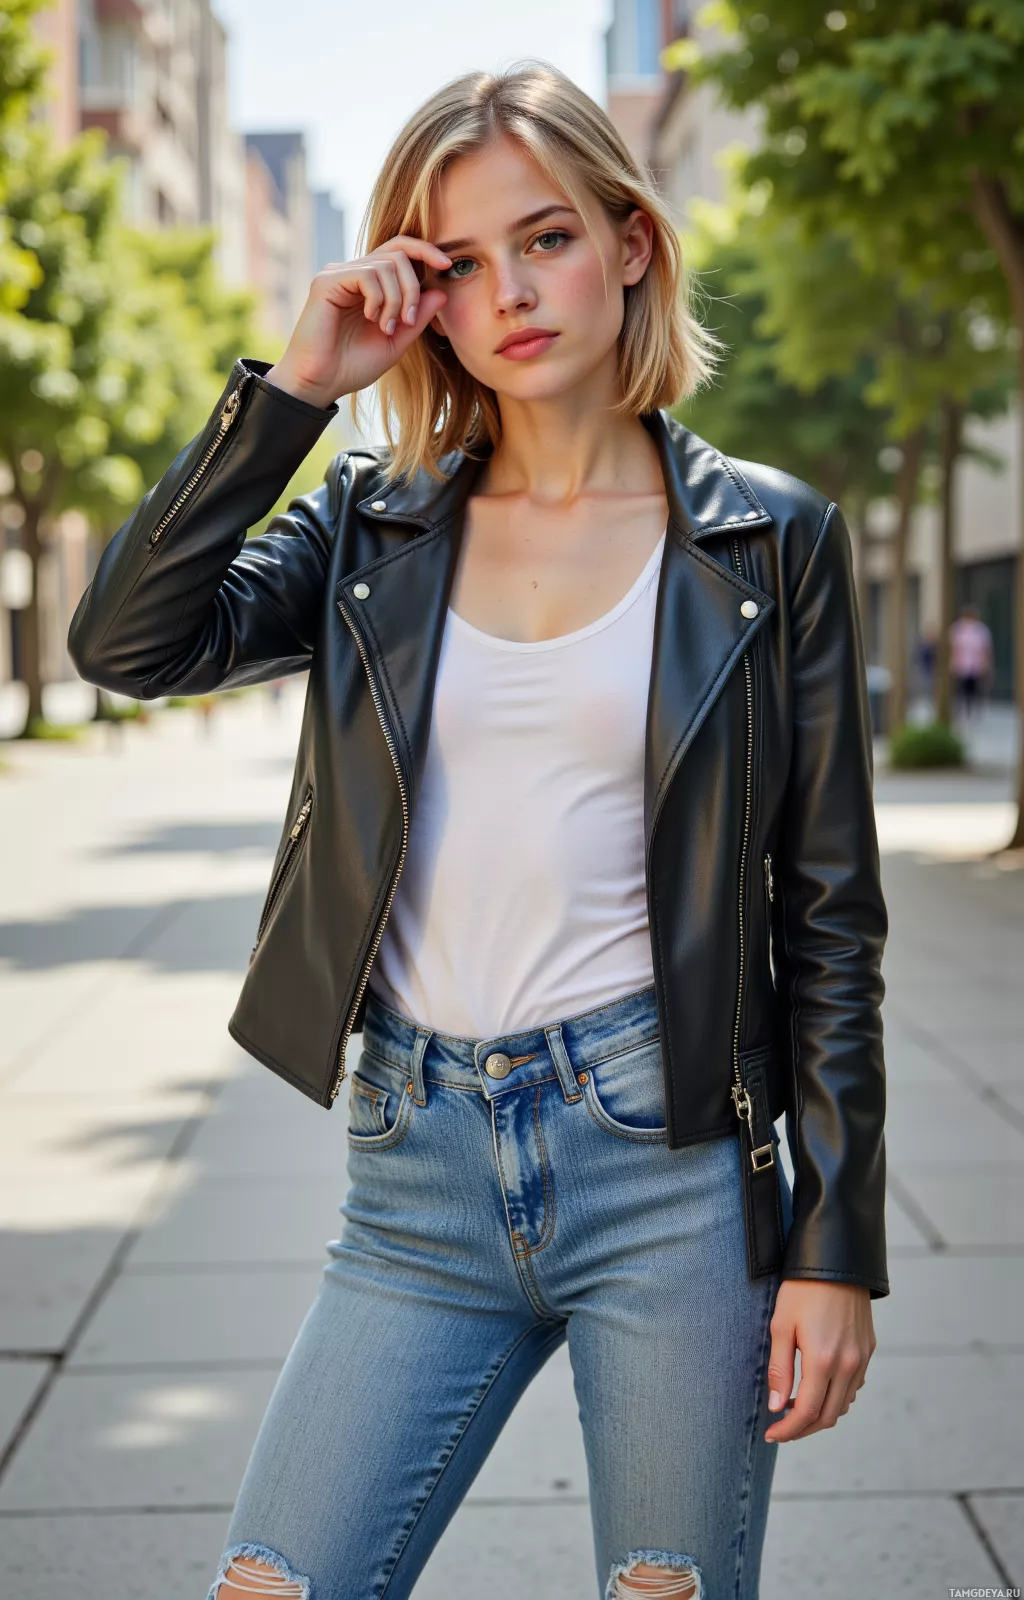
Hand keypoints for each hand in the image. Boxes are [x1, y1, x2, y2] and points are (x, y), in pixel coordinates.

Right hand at [264, 236, 452, 407]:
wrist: (320, 383)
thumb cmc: (352, 366)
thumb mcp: (396, 342)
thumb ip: (417, 317)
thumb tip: (441, 291)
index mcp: (369, 284)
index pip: (400, 250)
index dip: (425, 251)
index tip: (446, 266)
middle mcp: (353, 272)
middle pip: (398, 254)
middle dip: (413, 287)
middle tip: (409, 320)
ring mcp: (338, 274)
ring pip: (386, 265)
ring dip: (397, 299)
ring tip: (386, 328)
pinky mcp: (327, 281)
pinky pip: (367, 274)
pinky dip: (378, 299)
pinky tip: (370, 319)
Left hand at [764, 1280, 875, 1442]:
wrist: (837, 1260)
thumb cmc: (802, 1290)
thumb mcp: (781, 1326)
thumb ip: (780, 1370)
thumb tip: (777, 1407)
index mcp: (823, 1360)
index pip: (807, 1412)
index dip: (788, 1429)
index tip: (771, 1434)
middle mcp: (848, 1364)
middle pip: (827, 1416)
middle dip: (803, 1428)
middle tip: (781, 1427)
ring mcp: (861, 1358)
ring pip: (843, 1404)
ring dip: (820, 1414)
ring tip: (796, 1407)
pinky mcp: (868, 1350)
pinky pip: (854, 1386)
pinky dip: (836, 1397)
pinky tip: (818, 1387)